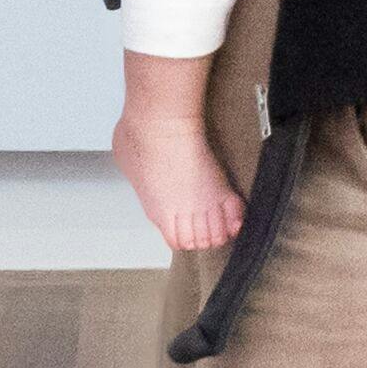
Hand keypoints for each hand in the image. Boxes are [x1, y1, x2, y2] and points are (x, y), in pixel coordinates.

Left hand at [114, 53, 236, 253]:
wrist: (158, 126)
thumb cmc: (139, 140)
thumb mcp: (129, 165)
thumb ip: (141, 176)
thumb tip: (143, 168)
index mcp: (158, 212)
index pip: (178, 241)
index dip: (186, 236)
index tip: (190, 226)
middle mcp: (181, 212)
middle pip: (199, 242)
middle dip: (204, 236)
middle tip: (208, 223)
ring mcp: (201, 201)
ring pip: (217, 234)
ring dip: (221, 229)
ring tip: (221, 219)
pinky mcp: (219, 187)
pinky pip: (235, 214)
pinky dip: (236, 218)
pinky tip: (234, 215)